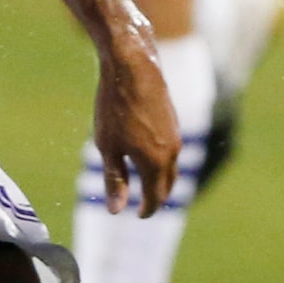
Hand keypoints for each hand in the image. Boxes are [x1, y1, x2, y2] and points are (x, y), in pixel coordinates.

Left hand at [93, 31, 180, 217]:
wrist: (132, 66)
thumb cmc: (115, 107)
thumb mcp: (108, 147)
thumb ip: (114, 180)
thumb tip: (116, 210)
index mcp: (156, 163)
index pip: (155, 197)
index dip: (147, 210)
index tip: (138, 216)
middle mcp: (172, 151)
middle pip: (168, 184)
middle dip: (157, 197)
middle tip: (145, 205)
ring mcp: (175, 134)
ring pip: (172, 166)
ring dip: (161, 179)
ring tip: (147, 183)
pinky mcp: (173, 120)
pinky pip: (172, 149)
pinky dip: (163, 161)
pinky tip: (149, 155)